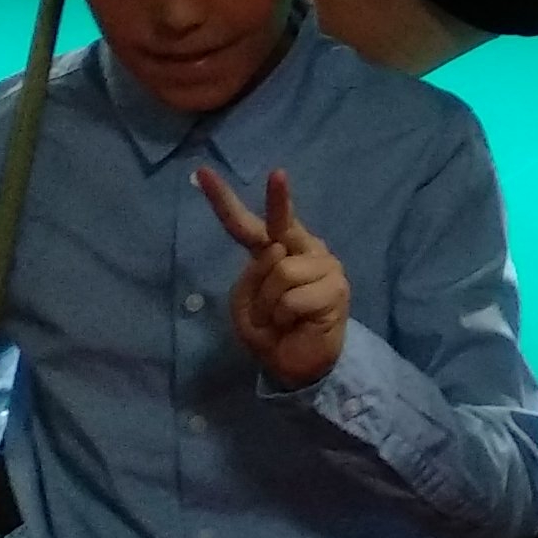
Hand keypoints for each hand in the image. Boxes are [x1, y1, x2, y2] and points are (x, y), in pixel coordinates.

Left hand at [196, 166, 349, 390]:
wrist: (298, 365)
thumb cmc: (270, 331)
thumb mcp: (246, 305)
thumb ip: (254, 276)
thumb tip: (280, 256)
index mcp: (275, 250)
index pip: (247, 224)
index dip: (223, 200)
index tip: (201, 172)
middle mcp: (301, 249)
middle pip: (279, 226)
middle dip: (277, 205)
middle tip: (277, 193)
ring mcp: (322, 265)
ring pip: (282, 271)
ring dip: (270, 305)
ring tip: (281, 320)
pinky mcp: (336, 287)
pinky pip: (293, 297)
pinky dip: (284, 317)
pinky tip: (296, 324)